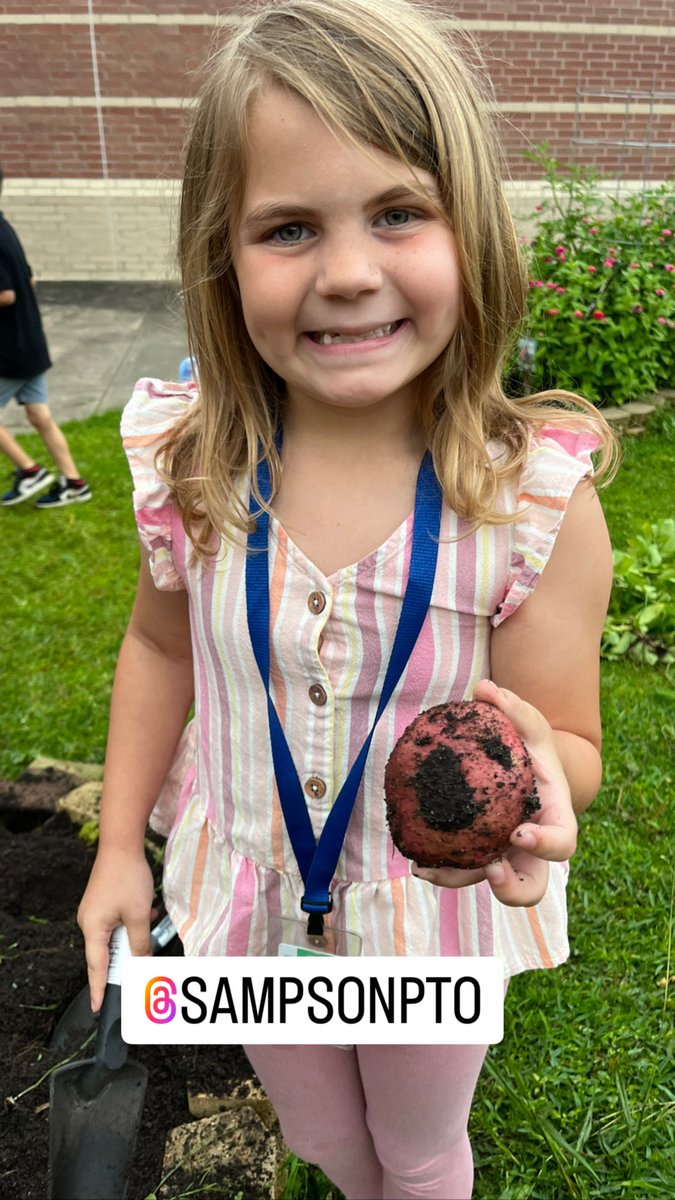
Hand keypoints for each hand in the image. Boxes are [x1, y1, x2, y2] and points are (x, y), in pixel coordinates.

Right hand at [77, 847, 155, 1011]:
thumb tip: (142, 963)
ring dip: (133, 935)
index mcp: (92, 928)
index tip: (97, 1006)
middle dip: (126, 956)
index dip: (98, 988)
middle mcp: (89, 922)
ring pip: (116, 935)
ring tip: (149, 921)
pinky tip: (148, 910)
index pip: (95, 967)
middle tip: (140, 967)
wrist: (121, 844)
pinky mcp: (102, 902)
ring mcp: (94, 911)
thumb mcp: (139, 915)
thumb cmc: (128, 878)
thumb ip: (140, 943)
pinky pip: (117, 922)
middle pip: (106, 952)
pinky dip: (133, 921)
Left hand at [411, 679, 576, 907]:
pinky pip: (463, 869)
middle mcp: (532, 847)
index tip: (519, 833)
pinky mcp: (480, 855)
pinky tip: (416, 860)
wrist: (526, 767)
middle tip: (490, 869)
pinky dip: (441, 869)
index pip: (562, 841)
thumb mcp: (530, 723)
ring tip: (429, 869)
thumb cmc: (531, 746)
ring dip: (460, 881)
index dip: (545, 845)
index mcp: (554, 817)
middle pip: (531, 885)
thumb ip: (512, 707)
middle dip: (512, 888)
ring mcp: (506, 857)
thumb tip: (484, 689)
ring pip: (489, 884)